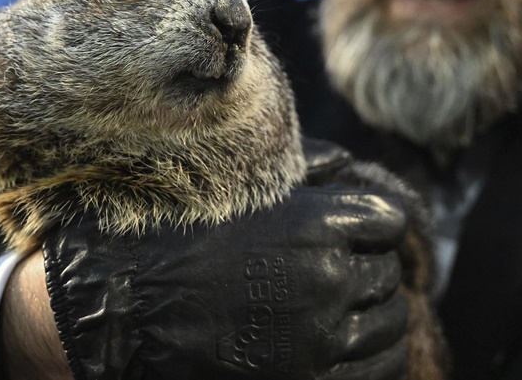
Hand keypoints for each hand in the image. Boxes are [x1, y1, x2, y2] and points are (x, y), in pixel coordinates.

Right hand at [41, 143, 409, 379]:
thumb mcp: (244, 188)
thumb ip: (305, 169)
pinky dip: (375, 355)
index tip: (358, 232)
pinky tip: (352, 344)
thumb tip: (348, 164)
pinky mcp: (309, 378)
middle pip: (390, 273)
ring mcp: (321, 335)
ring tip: (352, 309)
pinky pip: (378, 368)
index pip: (390, 222)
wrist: (129, 305)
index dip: (374, 225)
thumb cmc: (180, 236)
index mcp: (318, 223)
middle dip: (371, 269)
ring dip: (378, 312)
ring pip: (392, 323)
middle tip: (347, 271)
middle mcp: (328, 278)